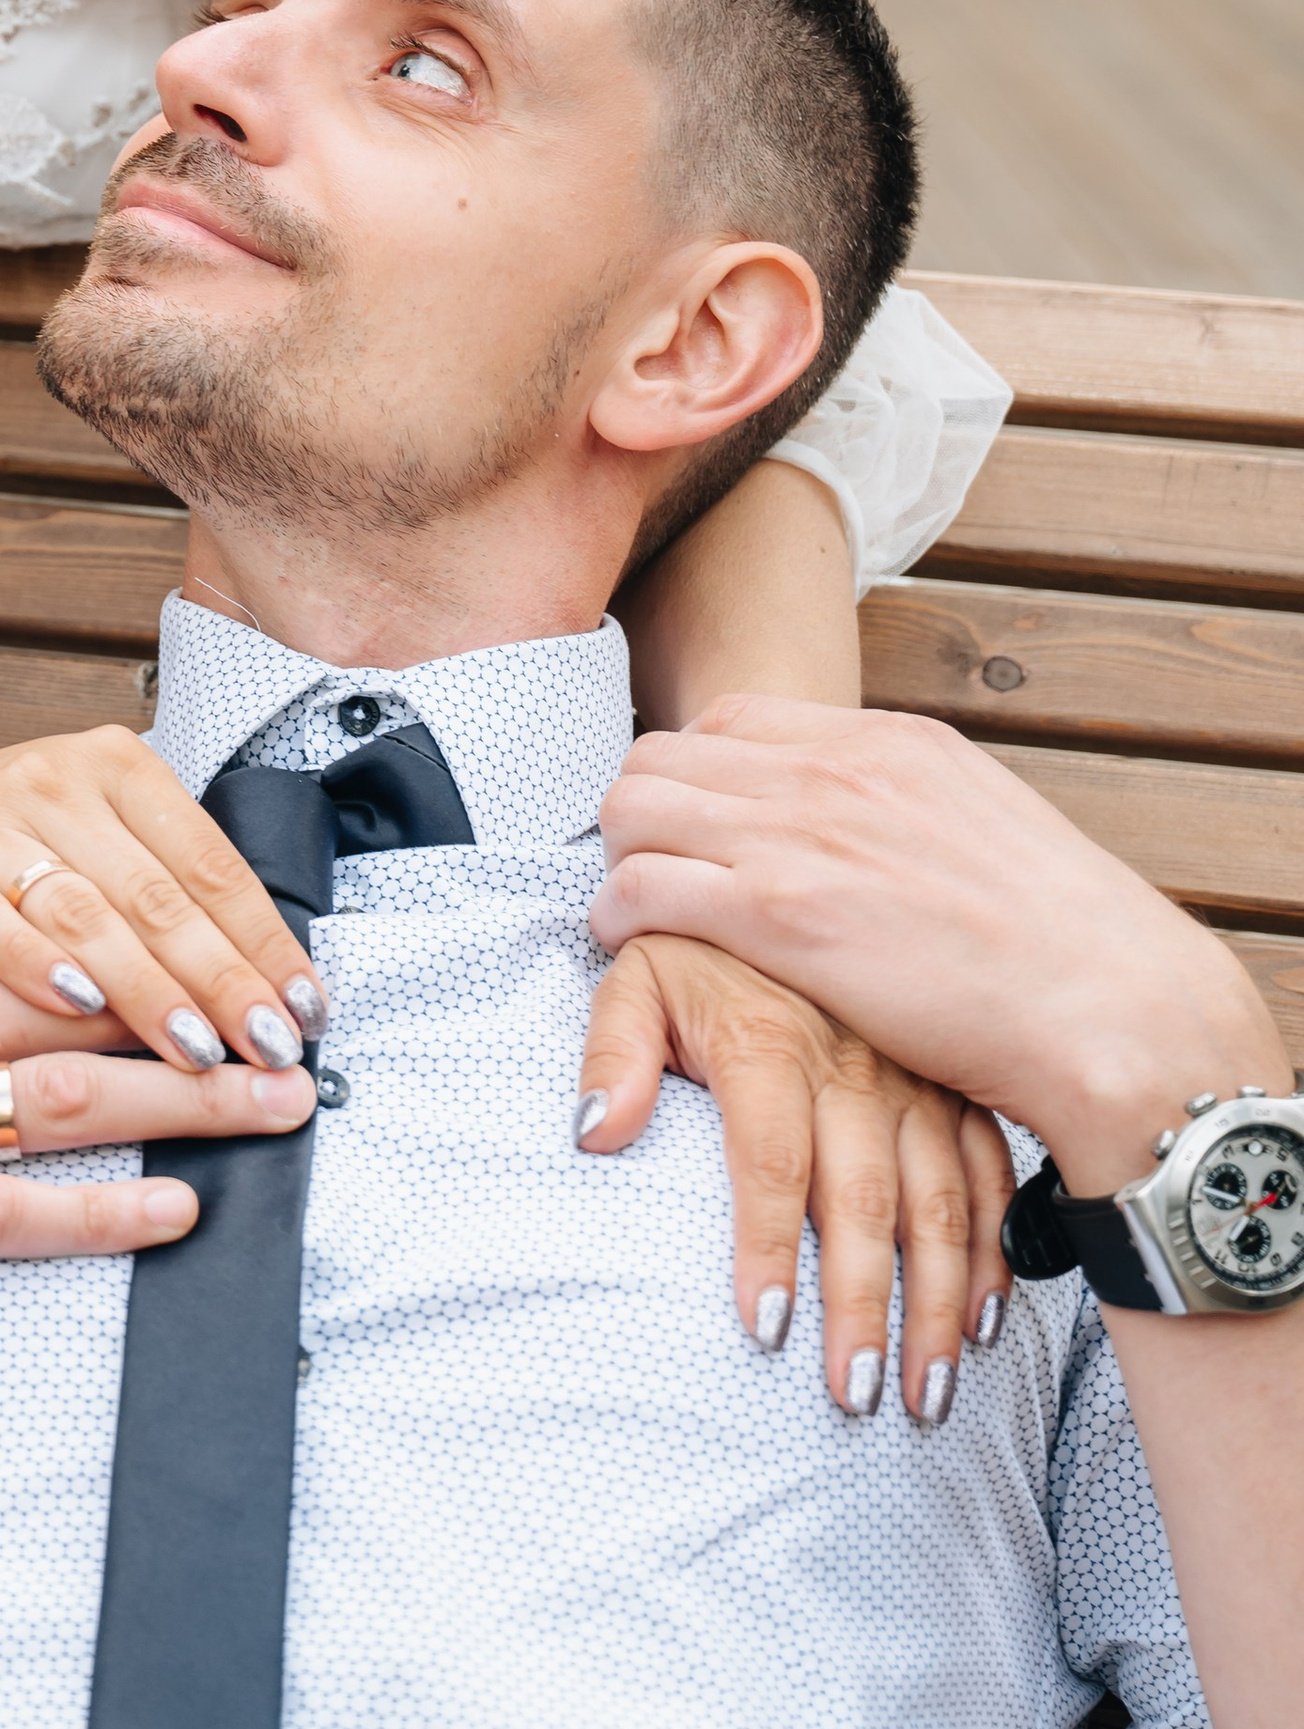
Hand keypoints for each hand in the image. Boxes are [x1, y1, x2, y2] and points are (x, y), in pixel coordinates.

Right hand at [0, 721, 327, 1080]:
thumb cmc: (10, 837)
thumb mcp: (95, 828)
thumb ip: (165, 887)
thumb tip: (269, 986)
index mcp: (116, 766)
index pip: (209, 863)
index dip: (264, 941)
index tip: (305, 1008)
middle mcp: (55, 782)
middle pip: (156, 895)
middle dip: (223, 980)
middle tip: (270, 1047)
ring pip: (85, 914)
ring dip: (148, 990)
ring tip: (199, 1051)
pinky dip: (37, 967)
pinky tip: (81, 1010)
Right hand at [0, 903, 314, 1311]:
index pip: (42, 930)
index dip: (149, 939)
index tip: (225, 947)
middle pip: (87, 1005)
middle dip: (205, 1011)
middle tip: (300, 1026)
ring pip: (76, 1102)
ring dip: (193, 1105)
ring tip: (280, 1110)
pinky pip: (11, 1215)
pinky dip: (107, 1212)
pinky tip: (177, 1210)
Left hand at [577, 936, 1013, 1419]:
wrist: (786, 875)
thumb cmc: (702, 948)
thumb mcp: (636, 974)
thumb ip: (612, 1051)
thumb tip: (594, 1135)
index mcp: (772, 1041)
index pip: (772, 1160)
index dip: (770, 1246)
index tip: (764, 1331)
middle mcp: (855, 1065)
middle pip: (863, 1200)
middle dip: (864, 1306)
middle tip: (855, 1397)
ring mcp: (915, 1079)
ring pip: (939, 1202)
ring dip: (938, 1302)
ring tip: (926, 1392)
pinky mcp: (954, 1087)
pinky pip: (988, 1174)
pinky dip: (994, 1249)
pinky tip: (984, 1320)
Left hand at [596, 697, 1286, 1195]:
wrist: (1113, 1009)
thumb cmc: (1063, 947)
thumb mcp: (982, 827)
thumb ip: (903, 810)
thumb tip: (863, 828)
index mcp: (888, 741)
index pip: (732, 720)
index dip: (696, 775)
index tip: (695, 829)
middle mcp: (834, 770)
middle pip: (664, 754)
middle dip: (643, 812)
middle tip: (651, 871)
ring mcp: (800, 836)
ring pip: (633, 807)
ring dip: (619, 857)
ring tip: (634, 908)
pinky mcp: (777, 915)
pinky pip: (640, 886)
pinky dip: (614, 912)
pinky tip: (627, 944)